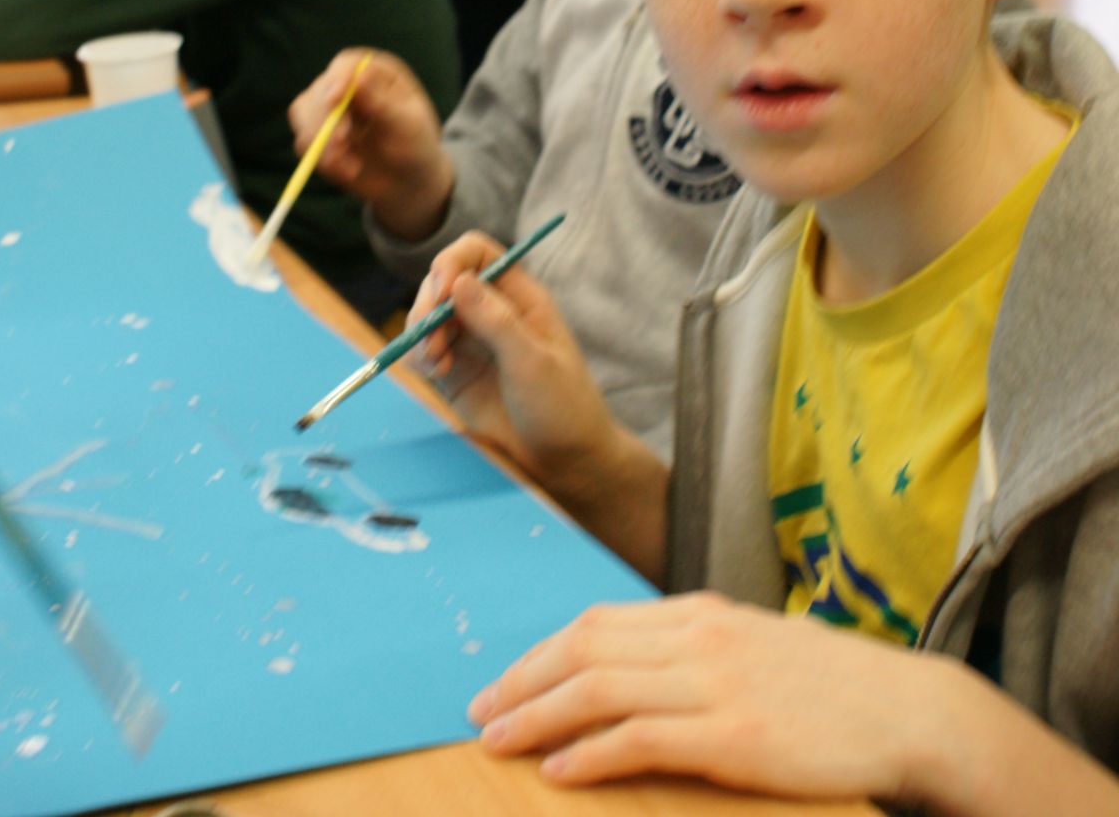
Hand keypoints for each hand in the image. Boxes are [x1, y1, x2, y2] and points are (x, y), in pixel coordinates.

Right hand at [288, 50, 453, 236]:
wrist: (407, 179)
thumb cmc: (415, 144)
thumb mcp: (408, 125)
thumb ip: (384, 103)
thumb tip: (359, 76)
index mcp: (375, 73)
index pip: (346, 65)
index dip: (337, 80)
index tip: (334, 100)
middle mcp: (347, 84)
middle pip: (320, 89)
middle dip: (326, 119)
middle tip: (343, 145)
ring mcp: (327, 108)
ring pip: (302, 113)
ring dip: (321, 143)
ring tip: (352, 169)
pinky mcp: (315, 133)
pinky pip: (303, 141)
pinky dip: (321, 159)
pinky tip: (348, 171)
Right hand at [409, 232, 665, 577]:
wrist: (564, 463)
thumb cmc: (562, 407)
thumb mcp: (533, 362)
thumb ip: (496, 321)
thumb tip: (459, 281)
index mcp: (520, 297)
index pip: (477, 252)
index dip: (454, 261)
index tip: (442, 289)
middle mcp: (492, 312)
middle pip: (443, 281)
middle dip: (429, 302)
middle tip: (429, 334)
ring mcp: (471, 342)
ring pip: (427, 316)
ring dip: (420, 332)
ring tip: (436, 363)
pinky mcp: (454, 373)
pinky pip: (423, 351)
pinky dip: (418, 356)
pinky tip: (436, 374)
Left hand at [467, 593, 958, 804]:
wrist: (904, 710)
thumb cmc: (828, 689)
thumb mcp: (752, 649)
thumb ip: (693, 652)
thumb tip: (630, 671)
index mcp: (700, 613)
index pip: (596, 624)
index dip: (539, 654)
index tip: (503, 683)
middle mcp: (699, 636)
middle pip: (583, 648)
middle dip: (522, 681)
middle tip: (479, 714)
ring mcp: (715, 683)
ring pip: (600, 688)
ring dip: (538, 715)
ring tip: (499, 742)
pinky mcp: (734, 733)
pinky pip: (640, 738)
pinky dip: (590, 752)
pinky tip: (559, 770)